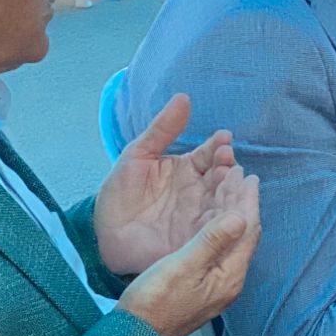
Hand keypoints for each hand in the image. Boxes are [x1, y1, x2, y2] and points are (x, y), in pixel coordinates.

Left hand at [96, 94, 242, 277]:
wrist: (103, 236)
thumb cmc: (119, 195)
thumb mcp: (137, 156)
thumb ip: (162, 129)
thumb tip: (183, 97)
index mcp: (189, 169)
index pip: (211, 154)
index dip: (219, 146)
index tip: (223, 139)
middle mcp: (200, 191)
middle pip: (224, 176)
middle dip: (228, 167)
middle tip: (227, 162)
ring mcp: (201, 215)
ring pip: (226, 200)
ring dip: (232, 190)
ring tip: (230, 181)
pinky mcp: (199, 239)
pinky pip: (219, 228)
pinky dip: (228, 218)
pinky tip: (229, 209)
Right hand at [115, 174, 260, 335]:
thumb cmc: (153, 303)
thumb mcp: (182, 267)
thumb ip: (212, 241)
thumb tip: (240, 217)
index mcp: (229, 276)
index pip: (247, 231)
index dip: (248, 202)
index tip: (248, 177)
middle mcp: (229, 282)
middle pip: (242, 235)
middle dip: (242, 204)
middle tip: (239, 176)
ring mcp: (216, 286)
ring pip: (231, 241)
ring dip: (231, 214)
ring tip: (227, 191)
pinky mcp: (202, 287)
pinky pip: (219, 250)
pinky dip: (218, 228)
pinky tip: (211, 220)